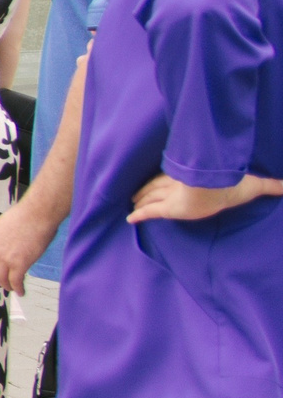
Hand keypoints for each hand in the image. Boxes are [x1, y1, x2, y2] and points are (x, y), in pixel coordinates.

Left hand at [0, 198, 60, 295]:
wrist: (37, 214)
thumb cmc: (26, 215)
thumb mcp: (4, 226)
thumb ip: (3, 239)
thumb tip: (10, 247)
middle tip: (4, 281)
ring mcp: (5, 258)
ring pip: (1, 279)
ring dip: (6, 285)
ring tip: (12, 288)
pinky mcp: (19, 264)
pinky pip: (15, 281)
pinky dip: (18, 288)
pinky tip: (21, 291)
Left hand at [127, 174, 282, 223]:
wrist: (219, 185)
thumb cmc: (235, 183)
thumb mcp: (255, 184)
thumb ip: (272, 185)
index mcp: (197, 179)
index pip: (179, 178)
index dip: (169, 180)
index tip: (164, 182)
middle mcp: (181, 186)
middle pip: (160, 187)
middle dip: (149, 190)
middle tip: (137, 193)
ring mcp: (173, 196)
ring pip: (151, 197)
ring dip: (142, 199)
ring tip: (134, 202)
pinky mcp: (169, 208)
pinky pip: (150, 213)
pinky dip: (139, 215)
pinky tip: (130, 219)